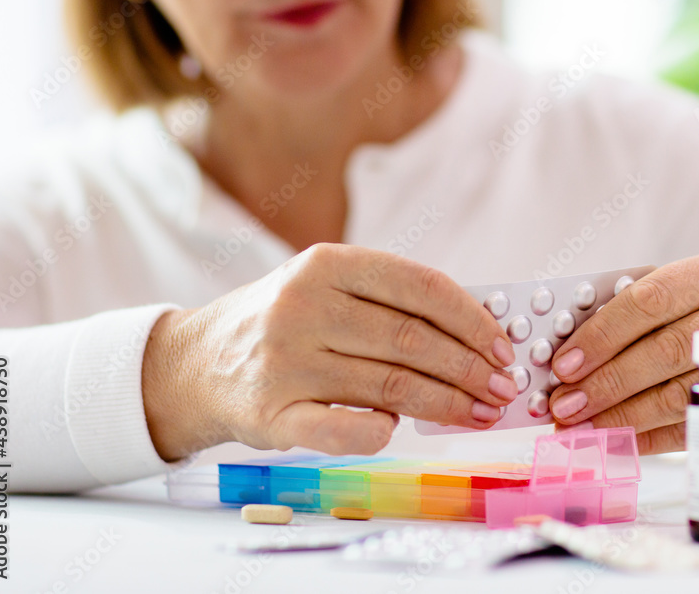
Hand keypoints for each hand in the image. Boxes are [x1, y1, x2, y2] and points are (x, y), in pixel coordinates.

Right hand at [143, 244, 517, 460]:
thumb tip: (474, 336)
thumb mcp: (324, 288)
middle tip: (502, 389)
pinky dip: (384, 432)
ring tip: (478, 412)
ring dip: (446, 404)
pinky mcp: (273, 415)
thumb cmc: (281, 323)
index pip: (420, 287)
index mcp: (325, 265)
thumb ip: (388, 301)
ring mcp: (286, 362)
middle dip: (469, 369)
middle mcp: (303, 307)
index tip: (503, 346)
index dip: (471, 319)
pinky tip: (402, 428)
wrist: (195, 363)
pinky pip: (348, 430)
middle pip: (412, 340)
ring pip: (391, 387)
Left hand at [547, 252, 698, 454]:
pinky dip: (648, 437)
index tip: (564, 364)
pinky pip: (693, 428)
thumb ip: (626, 313)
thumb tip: (566, 355)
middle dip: (607, 381)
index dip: (602, 335)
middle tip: (566, 404)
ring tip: (582, 426)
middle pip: (665, 351)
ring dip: (622, 415)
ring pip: (680, 395)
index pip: (649, 301)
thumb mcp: (674, 294)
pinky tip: (614, 441)